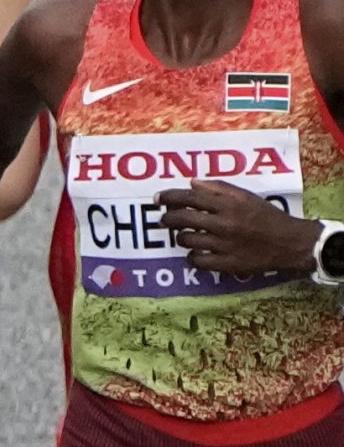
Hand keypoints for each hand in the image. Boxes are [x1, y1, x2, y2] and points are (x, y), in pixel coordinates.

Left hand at [158, 179, 320, 277]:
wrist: (289, 242)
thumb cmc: (267, 217)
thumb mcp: (247, 197)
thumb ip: (220, 188)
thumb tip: (193, 183)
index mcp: (229, 205)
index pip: (191, 197)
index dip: (170, 197)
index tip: (157, 199)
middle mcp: (224, 224)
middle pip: (183, 218)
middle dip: (168, 218)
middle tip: (164, 219)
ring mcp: (224, 245)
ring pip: (187, 240)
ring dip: (181, 237)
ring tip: (184, 236)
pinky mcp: (226, 264)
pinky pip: (197, 261)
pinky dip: (192, 257)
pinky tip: (195, 253)